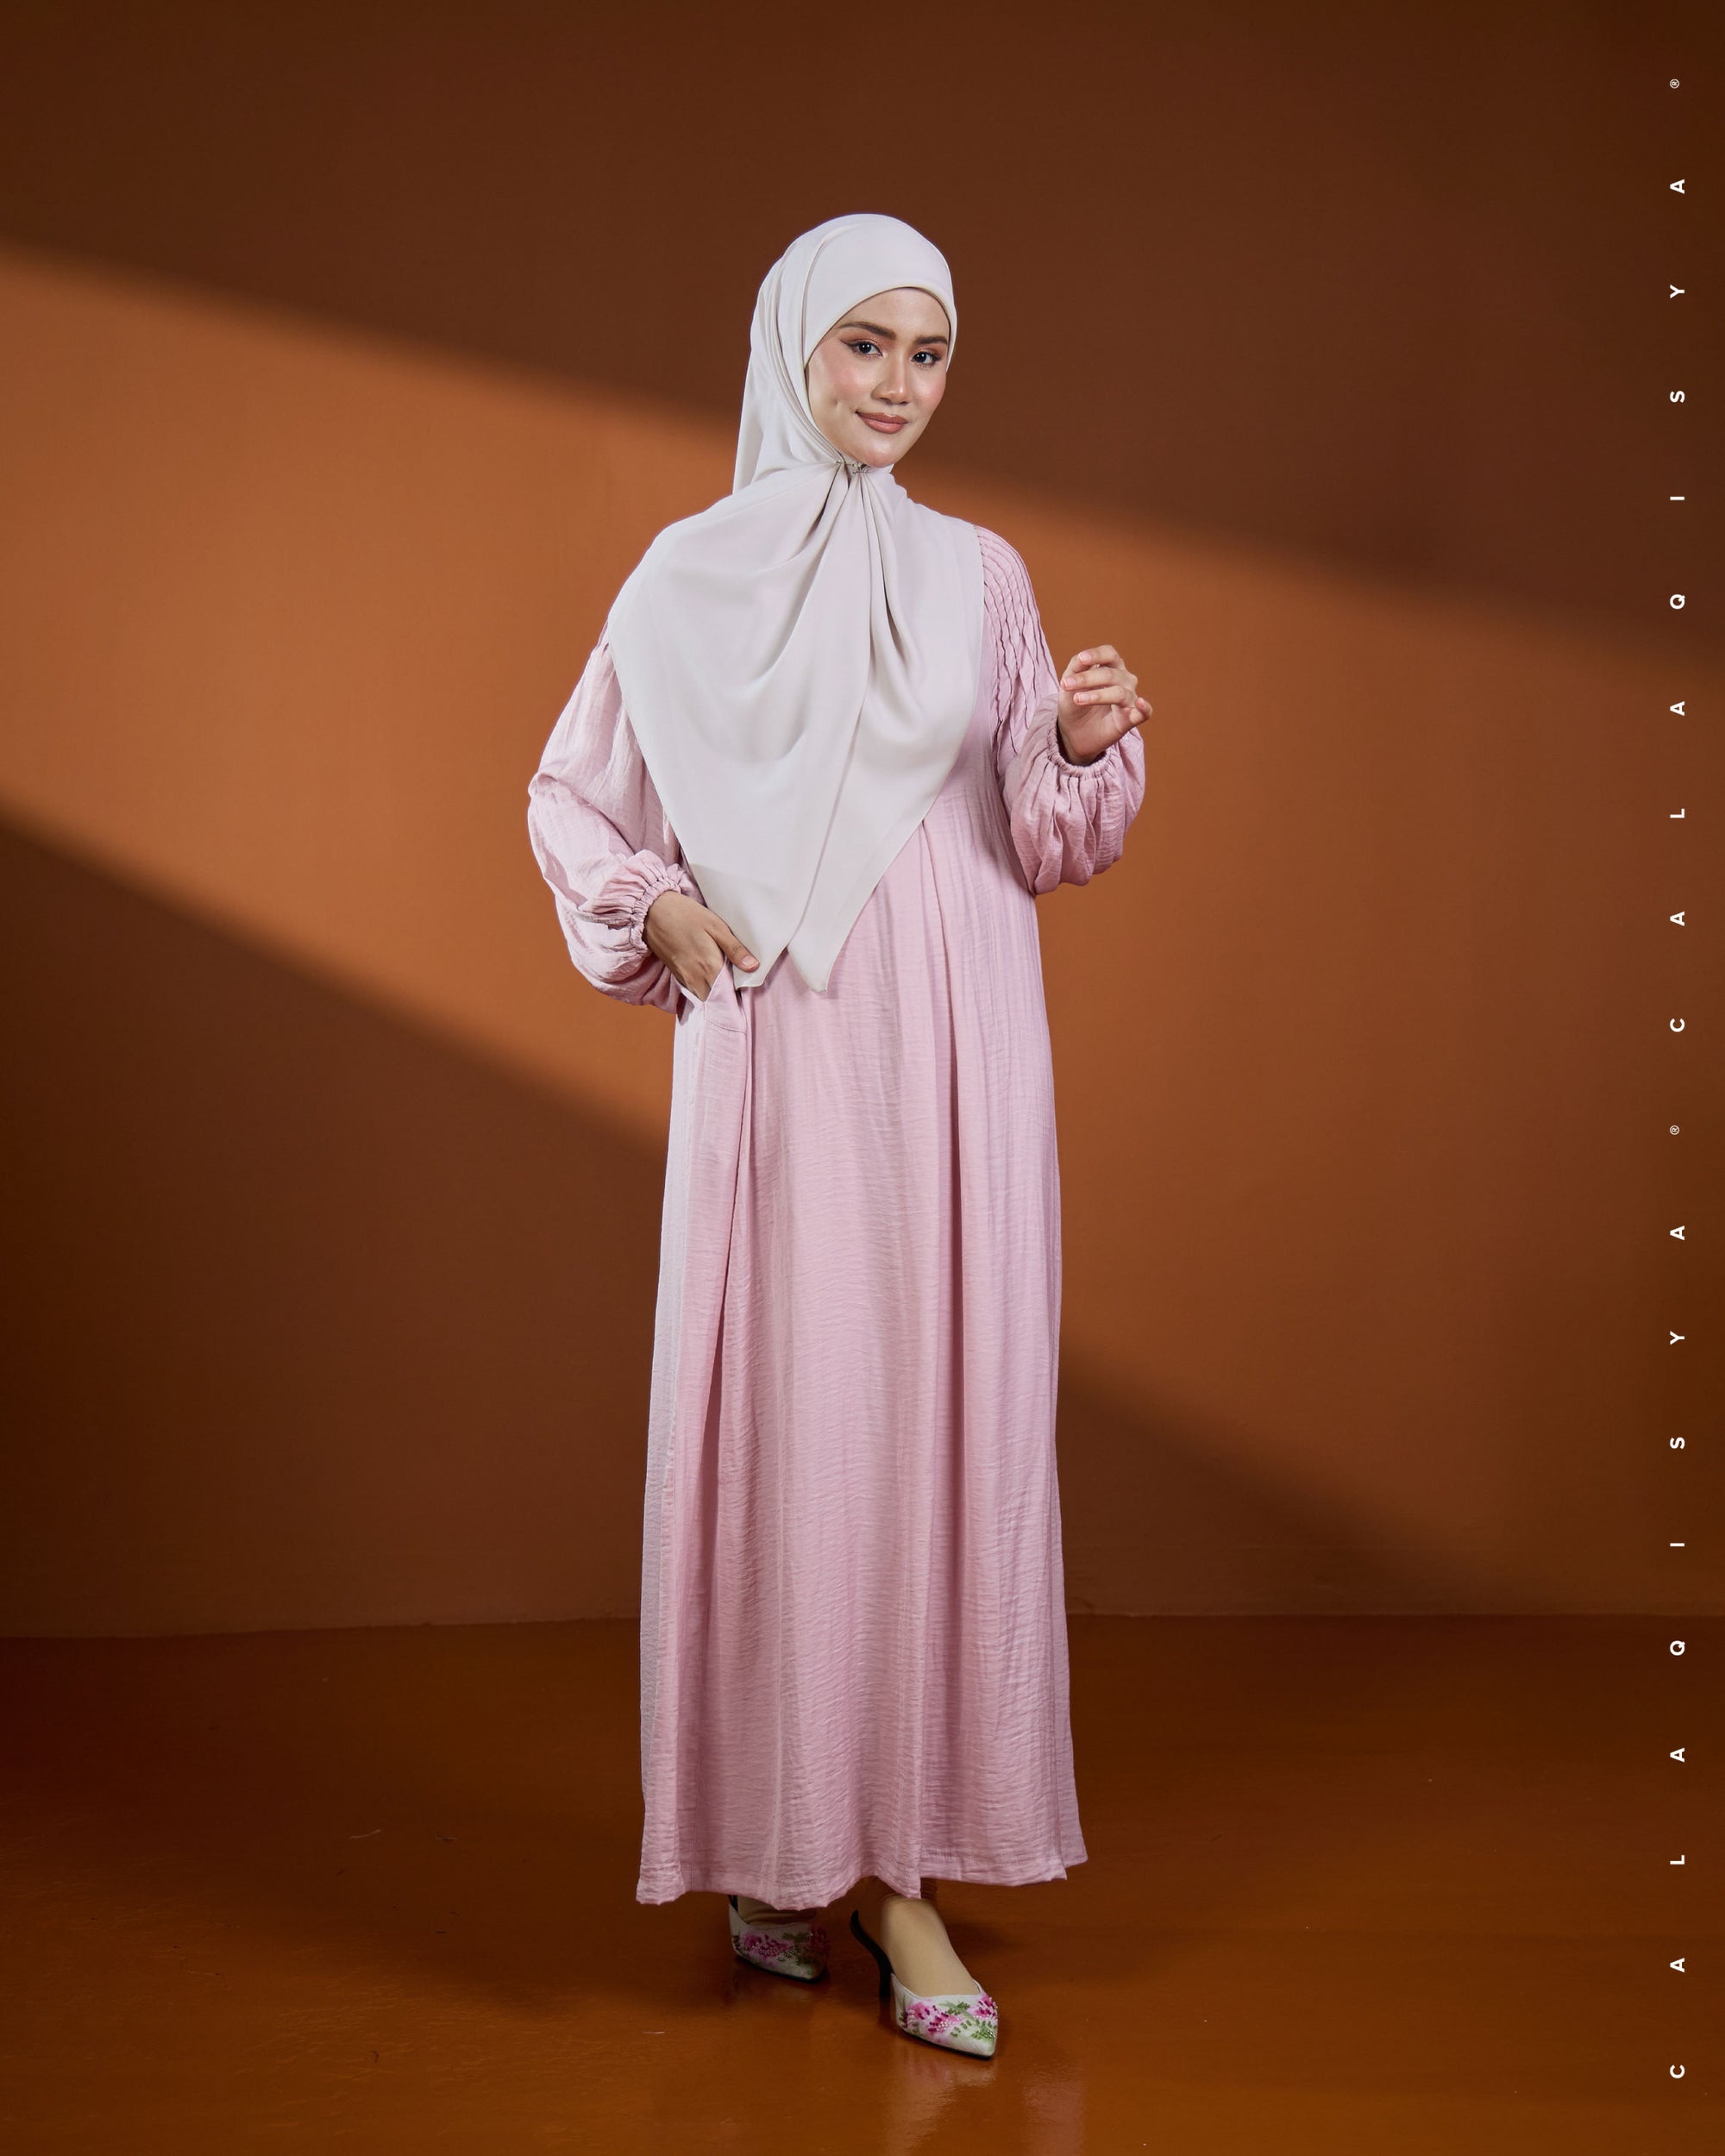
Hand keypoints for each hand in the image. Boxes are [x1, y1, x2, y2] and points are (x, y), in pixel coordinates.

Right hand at [644, 889, 758, 999]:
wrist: (652, 911)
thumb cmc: (686, 915)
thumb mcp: (716, 926)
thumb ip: (734, 949)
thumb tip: (753, 967)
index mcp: (710, 967)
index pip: (729, 994)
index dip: (740, 995)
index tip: (748, 990)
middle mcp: (696, 979)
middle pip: (717, 999)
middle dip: (729, 997)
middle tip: (740, 987)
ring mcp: (684, 979)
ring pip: (705, 997)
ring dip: (716, 994)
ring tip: (727, 982)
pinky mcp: (677, 976)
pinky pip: (695, 990)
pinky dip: (705, 988)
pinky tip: (711, 977)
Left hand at [1055, 644, 1152, 765]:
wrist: (1072, 732)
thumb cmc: (1073, 703)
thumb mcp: (1069, 683)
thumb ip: (1075, 668)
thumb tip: (1081, 658)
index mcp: (1111, 667)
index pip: (1109, 654)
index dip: (1096, 655)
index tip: (1081, 660)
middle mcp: (1124, 680)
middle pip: (1110, 674)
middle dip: (1087, 679)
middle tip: (1066, 685)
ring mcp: (1129, 699)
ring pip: (1120, 693)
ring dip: (1097, 696)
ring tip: (1077, 699)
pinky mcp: (1130, 720)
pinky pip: (1144, 713)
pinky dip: (1145, 708)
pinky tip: (1140, 702)